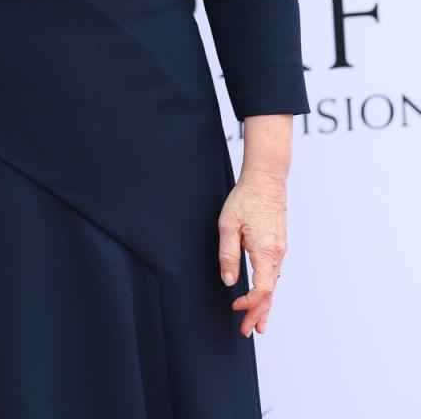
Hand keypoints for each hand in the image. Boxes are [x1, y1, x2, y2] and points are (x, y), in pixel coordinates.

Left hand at [217, 172, 286, 336]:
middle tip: (248, 331)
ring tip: (258, 322)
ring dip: (265, 304)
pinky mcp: (279, 243)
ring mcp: (280, 249)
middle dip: (258, 313)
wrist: (267, 178)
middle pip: (270, 293)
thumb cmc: (246, 198)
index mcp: (265, 252)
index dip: (249, 304)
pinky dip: (269, 288)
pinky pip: (275, 272)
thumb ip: (228, 255)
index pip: (262, 290)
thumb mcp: (228, 225)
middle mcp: (277, 254)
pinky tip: (265, 294)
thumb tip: (229, 281)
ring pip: (274, 284)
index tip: (235, 308)